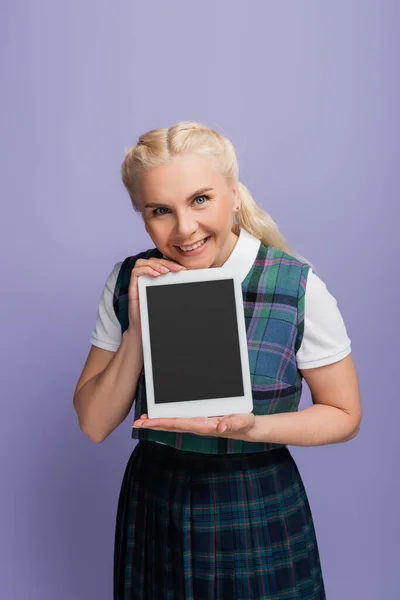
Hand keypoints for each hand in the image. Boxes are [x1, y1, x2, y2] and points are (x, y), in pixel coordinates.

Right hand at [128, 257, 186, 334]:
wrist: (143, 328)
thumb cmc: (155, 315)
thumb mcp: (169, 301)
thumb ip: (176, 291)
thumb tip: (192, 285)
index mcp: (155, 279)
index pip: (162, 264)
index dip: (172, 263)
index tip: (183, 269)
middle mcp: (146, 278)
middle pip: (153, 260)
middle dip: (167, 263)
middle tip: (178, 269)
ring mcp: (138, 281)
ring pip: (143, 262)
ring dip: (156, 264)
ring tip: (165, 272)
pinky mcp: (132, 286)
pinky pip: (135, 271)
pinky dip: (146, 270)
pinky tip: (156, 275)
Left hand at [132, 412, 255, 437]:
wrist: (247, 429)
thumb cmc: (244, 424)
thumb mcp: (242, 421)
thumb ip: (232, 423)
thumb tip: (220, 428)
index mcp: (203, 426)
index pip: (178, 423)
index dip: (161, 422)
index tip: (147, 423)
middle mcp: (197, 426)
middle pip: (170, 426)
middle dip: (153, 425)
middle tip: (136, 423)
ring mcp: (197, 425)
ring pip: (172, 424)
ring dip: (157, 423)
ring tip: (142, 421)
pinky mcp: (198, 421)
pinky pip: (179, 420)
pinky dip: (167, 419)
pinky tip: (160, 417)